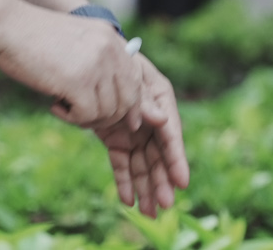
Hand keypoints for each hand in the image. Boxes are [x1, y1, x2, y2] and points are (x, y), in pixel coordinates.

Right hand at [0, 6, 141, 127]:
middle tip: (83, 117)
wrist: (10, 27)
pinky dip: (70, 118)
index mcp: (112, 38)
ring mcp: (96, 65)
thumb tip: (118, 101)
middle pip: (127, 100)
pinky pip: (86, 116)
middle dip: (109, 118)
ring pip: (107, 112)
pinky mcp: (79, 81)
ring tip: (64, 108)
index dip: (133, 105)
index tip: (127, 121)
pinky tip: (54, 107)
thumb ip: (100, 61)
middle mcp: (110, 49)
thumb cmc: (37, 38)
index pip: (136, 79)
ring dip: (85, 118)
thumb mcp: (79, 40)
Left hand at [93, 53, 189, 214]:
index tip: (182, 181)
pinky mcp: (116, 139)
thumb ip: (143, 99)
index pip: (171, 133)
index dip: (177, 159)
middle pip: (158, 155)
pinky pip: (121, 164)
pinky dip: (124, 181)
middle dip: (161, 181)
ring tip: (149, 213)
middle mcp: (151, 120)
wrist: (90, 58)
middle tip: (164, 205)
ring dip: (146, 188)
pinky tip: (128, 200)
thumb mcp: (131, 74)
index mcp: (161, 99)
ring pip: (142, 164)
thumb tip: (162, 120)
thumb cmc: (117, 60)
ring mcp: (134, 131)